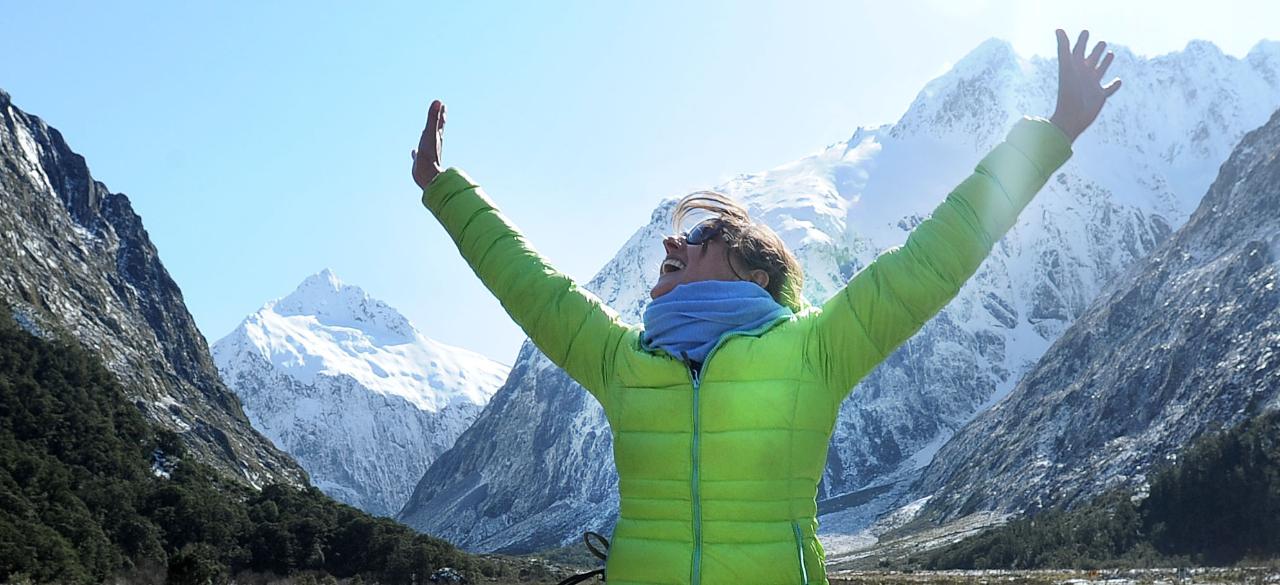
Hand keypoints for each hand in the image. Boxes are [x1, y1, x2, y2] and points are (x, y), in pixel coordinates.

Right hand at [412, 100, 445, 189]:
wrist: (427, 175)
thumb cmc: (429, 154)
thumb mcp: (430, 132)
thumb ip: (433, 117)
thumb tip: (438, 101)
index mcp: (436, 137)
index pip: (440, 122)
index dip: (441, 113)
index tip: (442, 105)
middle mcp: (433, 145)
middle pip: (436, 131)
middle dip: (437, 122)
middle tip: (438, 115)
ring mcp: (427, 153)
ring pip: (427, 142)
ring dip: (426, 136)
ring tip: (424, 132)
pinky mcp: (420, 162)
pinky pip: (418, 155)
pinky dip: (416, 152)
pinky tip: (414, 152)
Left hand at [1049, 29, 1120, 143]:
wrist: (1070, 116)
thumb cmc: (1068, 91)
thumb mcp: (1067, 66)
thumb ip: (1063, 48)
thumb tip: (1058, 29)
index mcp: (1075, 67)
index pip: (1078, 50)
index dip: (1081, 41)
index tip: (1086, 32)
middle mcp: (1083, 75)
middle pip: (1091, 59)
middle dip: (1096, 51)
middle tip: (1102, 42)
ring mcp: (1092, 85)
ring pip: (1100, 71)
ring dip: (1105, 62)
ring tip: (1110, 54)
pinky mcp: (1099, 96)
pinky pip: (1109, 89)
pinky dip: (1114, 85)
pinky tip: (1119, 80)